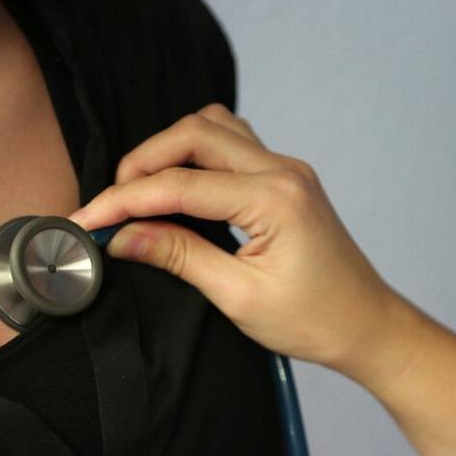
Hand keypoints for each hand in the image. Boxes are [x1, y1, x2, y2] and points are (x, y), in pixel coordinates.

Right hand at [69, 104, 420, 384]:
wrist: (367, 326)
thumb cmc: (315, 320)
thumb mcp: (239, 297)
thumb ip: (179, 257)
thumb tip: (123, 237)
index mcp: (274, 199)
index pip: (180, 185)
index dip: (124, 201)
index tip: (88, 221)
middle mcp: (283, 171)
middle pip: (194, 134)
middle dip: (143, 163)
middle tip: (112, 205)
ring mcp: (287, 170)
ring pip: (213, 129)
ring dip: (170, 152)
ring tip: (140, 194)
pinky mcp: (286, 179)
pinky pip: (232, 145)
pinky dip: (196, 157)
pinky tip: (179, 189)